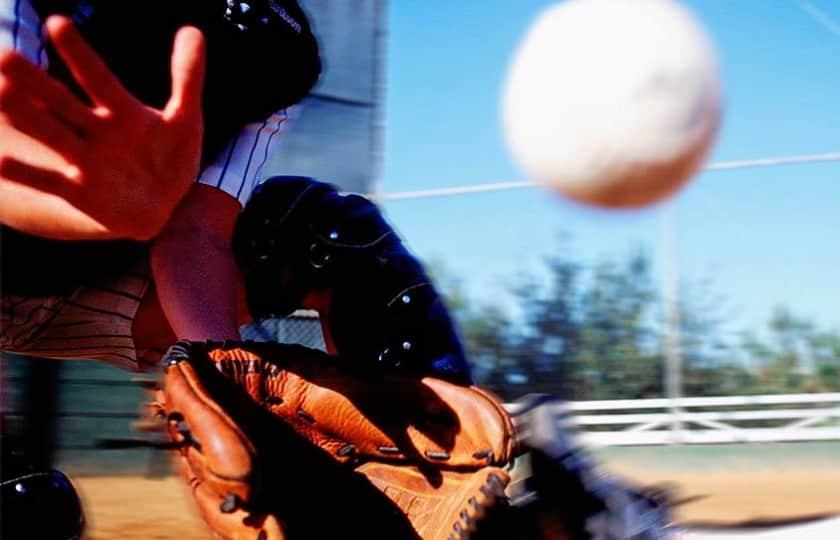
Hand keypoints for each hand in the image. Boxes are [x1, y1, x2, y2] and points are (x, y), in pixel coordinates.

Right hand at [0, 16, 204, 239]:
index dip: (80, 54)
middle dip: (34, 82)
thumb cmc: (167, 156)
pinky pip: (50, 182)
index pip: (98, 78)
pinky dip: (27, 173)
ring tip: (0, 94)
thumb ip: (188, 77)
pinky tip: (1, 162)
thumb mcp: (184, 119)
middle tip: (3, 57)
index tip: (57, 23)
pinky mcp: (79, 192)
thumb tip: (193, 30)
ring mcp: (85, 161)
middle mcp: (96, 131)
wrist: (161, 206)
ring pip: (52, 134)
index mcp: (121, 111)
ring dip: (27, 117)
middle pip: (62, 102)